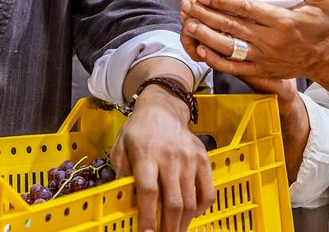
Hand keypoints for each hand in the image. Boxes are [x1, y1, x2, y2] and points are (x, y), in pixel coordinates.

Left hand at [110, 87, 215, 231]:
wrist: (163, 108)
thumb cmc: (138, 131)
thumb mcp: (120, 148)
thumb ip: (122, 174)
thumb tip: (123, 202)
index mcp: (146, 154)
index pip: (148, 191)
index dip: (148, 217)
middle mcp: (170, 157)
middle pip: (173, 201)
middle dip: (169, 228)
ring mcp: (190, 158)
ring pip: (191, 201)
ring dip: (183, 223)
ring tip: (175, 231)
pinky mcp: (203, 159)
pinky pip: (208, 192)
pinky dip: (200, 208)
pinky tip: (190, 214)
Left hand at [180, 0, 328, 81]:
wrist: (326, 58)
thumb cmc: (322, 26)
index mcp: (283, 21)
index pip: (247, 9)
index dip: (223, 1)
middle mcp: (271, 40)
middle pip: (233, 26)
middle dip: (207, 16)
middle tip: (188, 6)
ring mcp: (264, 57)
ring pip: (230, 47)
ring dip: (207, 36)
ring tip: (189, 25)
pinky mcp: (261, 71)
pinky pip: (235, 67)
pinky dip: (217, 60)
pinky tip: (201, 50)